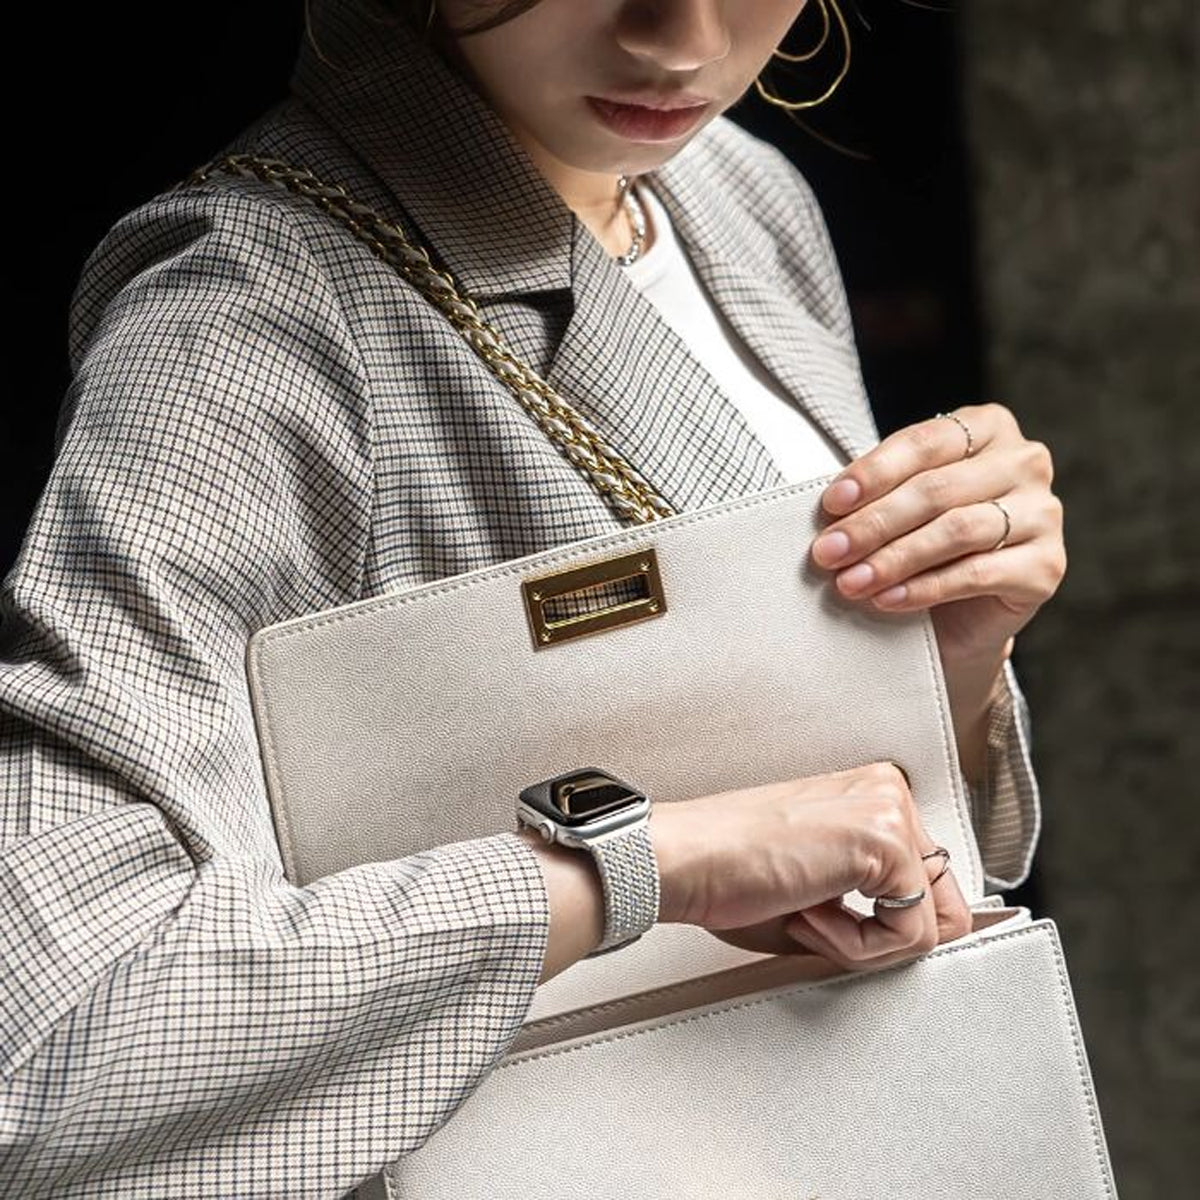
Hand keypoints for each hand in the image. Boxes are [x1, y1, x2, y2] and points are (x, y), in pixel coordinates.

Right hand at [652, 762, 971, 972]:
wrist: (682, 861)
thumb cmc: (728, 872)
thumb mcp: (821, 887)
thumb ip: (874, 905)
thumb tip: (918, 943)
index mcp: (871, 794)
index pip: (928, 882)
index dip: (886, 928)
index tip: (829, 922)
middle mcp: (888, 792)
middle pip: (943, 906)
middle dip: (882, 937)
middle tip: (816, 922)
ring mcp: (890, 810)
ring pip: (928, 924)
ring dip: (863, 942)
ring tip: (804, 914)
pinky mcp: (886, 840)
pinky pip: (908, 933)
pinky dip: (855, 946)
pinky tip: (805, 913)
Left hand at [809, 403, 1065, 668]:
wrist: (959, 616)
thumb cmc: (922, 544)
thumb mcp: (898, 506)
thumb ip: (878, 494)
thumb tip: (831, 507)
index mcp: (988, 428)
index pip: (926, 441)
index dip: (874, 472)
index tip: (831, 503)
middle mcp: (1025, 462)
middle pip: (937, 489)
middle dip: (873, 523)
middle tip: (828, 551)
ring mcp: (1043, 513)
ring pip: (957, 530)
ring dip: (893, 558)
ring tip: (849, 581)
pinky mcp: (1047, 566)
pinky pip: (977, 574)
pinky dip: (924, 588)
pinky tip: (886, 599)